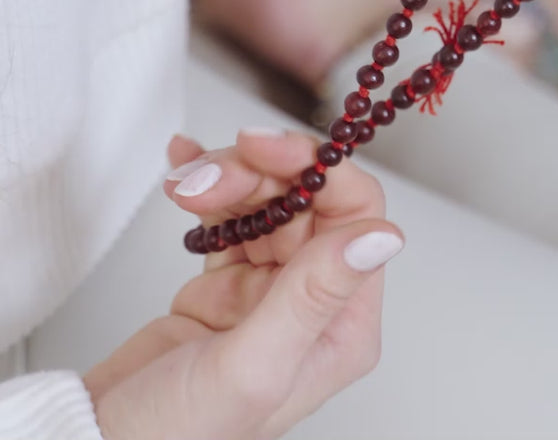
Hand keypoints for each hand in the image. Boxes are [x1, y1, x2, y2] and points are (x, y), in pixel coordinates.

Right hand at [83, 131, 400, 439]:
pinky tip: (182, 168)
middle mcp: (316, 302)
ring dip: (227, 177)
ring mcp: (273, 289)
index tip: (264, 147)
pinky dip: (208, 187)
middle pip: (308, 198)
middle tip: (206, 174)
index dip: (316, 168)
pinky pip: (232, 215)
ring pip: (269, 199)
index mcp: (343, 326)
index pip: (354, 215)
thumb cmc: (173, 436)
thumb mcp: (250, 367)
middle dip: (256, 173)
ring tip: (183, 183)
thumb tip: (384, 236)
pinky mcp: (230, 281)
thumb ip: (313, 296)